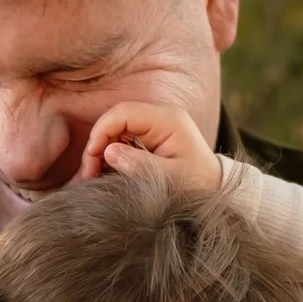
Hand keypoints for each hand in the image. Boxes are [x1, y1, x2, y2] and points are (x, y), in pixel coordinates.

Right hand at [77, 101, 223, 192]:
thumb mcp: (171, 178)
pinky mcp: (149, 139)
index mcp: (168, 120)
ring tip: (90, 179)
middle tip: (87, 175)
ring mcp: (153, 127)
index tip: (92, 158)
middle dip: (97, 145)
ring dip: (100, 153)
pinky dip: (109, 158)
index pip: (123, 113)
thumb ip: (141, 165)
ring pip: (115, 132)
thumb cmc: (198, 185)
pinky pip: (121, 142)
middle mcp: (159, 118)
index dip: (101, 131)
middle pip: (115, 120)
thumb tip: (108, 152)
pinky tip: (100, 176)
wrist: (215, 188)